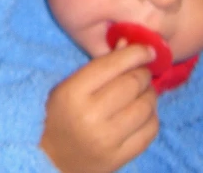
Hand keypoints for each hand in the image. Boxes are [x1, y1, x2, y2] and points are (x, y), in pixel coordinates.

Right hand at [39, 43, 158, 172]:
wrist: (50, 159)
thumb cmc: (58, 115)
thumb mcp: (69, 86)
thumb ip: (99, 65)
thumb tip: (129, 44)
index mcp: (73, 92)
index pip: (112, 65)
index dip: (135, 53)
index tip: (148, 50)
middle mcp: (90, 115)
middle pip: (133, 84)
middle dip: (144, 73)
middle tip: (143, 72)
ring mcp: (107, 139)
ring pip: (146, 107)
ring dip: (150, 94)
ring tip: (144, 92)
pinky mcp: (119, 158)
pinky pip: (150, 131)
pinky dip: (152, 117)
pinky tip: (144, 113)